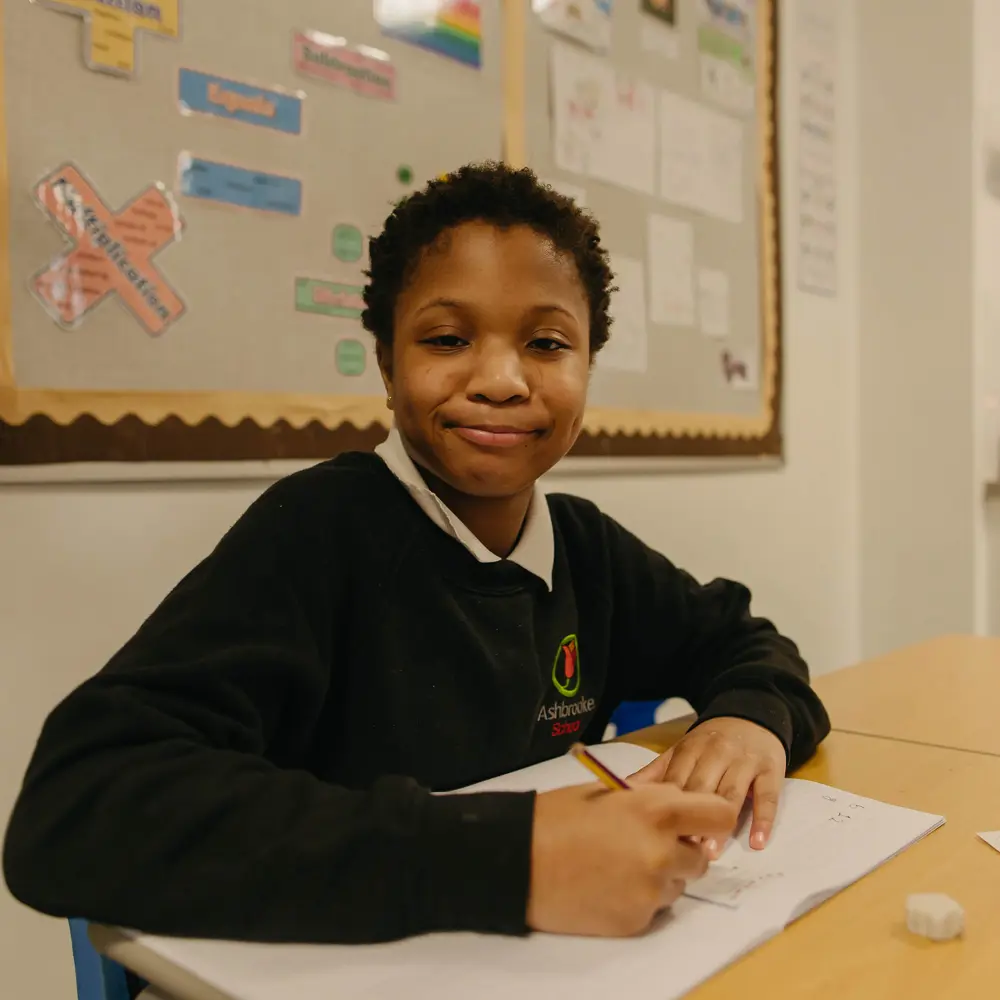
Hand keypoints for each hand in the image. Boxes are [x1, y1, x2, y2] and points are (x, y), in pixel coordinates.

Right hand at [526, 782, 736, 936]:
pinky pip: (654, 910)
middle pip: (701, 858)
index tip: (697, 823)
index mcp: (657, 810)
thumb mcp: (607, 793)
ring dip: (660, 877)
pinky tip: (606, 887)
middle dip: (680, 852)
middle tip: (645, 846)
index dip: (711, 818)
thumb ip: (649, 800)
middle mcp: (663, 852)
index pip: (719, 815)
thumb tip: (677, 808)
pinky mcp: (636, 920)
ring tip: (618, 867)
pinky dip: (638, 899)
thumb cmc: (557, 817)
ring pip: (677, 886)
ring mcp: (651, 890)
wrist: (517, 860)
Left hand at [630, 717, 786, 853]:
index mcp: (690, 750)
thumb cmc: (711, 742)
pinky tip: (757, 843)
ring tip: (711, 852)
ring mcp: (745, 761)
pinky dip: (763, 820)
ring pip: (732, 793)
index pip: (676, 782)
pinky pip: (768, 796)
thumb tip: (620, 791)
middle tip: (681, 850)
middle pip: (702, 789)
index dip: (666, 808)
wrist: (752, 714)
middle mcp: (717, 754)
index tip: (656, 835)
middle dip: (691, 818)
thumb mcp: (682, 751)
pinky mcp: (771, 769)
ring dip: (722, 823)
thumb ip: (656, 773)